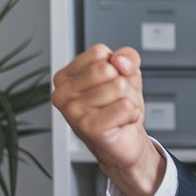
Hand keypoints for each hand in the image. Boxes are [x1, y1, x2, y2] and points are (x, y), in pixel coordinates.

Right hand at [51, 44, 163, 195]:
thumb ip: (127, 58)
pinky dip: (133, 114)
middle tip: (117, 102)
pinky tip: (121, 123)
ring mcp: (72, 111)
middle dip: (124, 85)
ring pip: (119, 87)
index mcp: (65, 76)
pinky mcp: (87, 127)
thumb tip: (119, 60)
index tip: (111, 84)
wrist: (124, 142)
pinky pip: (126, 106)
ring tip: (119, 113)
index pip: (99, 53)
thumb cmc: (119, 107)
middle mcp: (62, 93)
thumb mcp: (127, 74)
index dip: (116, 67)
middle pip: (108, 69)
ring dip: (130, 101)